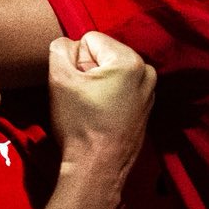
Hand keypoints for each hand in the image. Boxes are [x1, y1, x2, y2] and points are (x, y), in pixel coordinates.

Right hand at [48, 30, 154, 180]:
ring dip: (97, 84)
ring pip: (110, 71)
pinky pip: (120, 87)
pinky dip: (109, 96)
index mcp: (130, 60)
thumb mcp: (60, 79)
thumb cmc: (80, 125)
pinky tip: (101, 116)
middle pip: (102, 54)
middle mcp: (146, 71)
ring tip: (92, 108)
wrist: (97, 168)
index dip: (75, 62)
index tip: (78, 87)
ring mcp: (149, 90)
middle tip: (83, 99)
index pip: (89, 40)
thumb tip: (69, 45)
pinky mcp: (146, 106)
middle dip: (88, 71)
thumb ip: (59, 49)